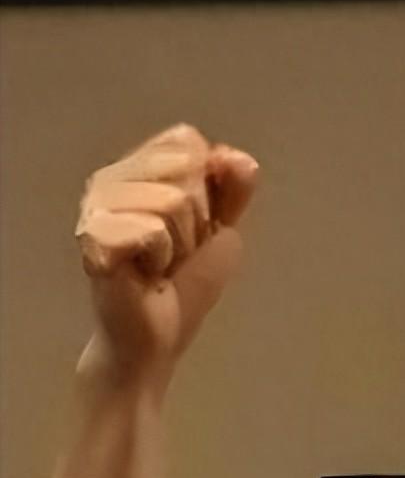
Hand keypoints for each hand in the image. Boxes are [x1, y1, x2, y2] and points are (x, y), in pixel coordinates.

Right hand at [75, 124, 257, 386]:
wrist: (162, 334)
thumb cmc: (185, 283)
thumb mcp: (223, 229)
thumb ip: (234, 189)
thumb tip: (239, 158)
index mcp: (137, 169)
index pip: (188, 143)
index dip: (208, 190)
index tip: (194, 227)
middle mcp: (109, 178)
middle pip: (184, 170)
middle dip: (196, 220)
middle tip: (175, 251)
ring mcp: (96, 204)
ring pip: (172, 201)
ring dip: (180, 243)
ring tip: (159, 264)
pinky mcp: (92, 236)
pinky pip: (152, 229)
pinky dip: (161, 257)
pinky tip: (144, 273)